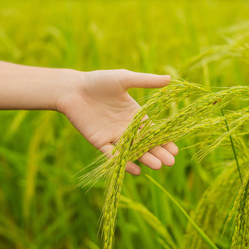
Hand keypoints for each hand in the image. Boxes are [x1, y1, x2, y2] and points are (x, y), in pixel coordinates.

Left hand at [56, 69, 177, 174]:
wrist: (73, 88)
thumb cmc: (98, 81)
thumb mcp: (124, 79)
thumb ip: (146, 81)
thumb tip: (169, 79)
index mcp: (135, 115)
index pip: (153, 131)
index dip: (164, 140)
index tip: (175, 148)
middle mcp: (127, 128)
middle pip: (145, 144)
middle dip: (158, 152)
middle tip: (170, 162)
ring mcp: (113, 136)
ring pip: (132, 151)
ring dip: (144, 158)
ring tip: (157, 165)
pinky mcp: (99, 142)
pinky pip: (112, 155)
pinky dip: (123, 162)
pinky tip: (135, 170)